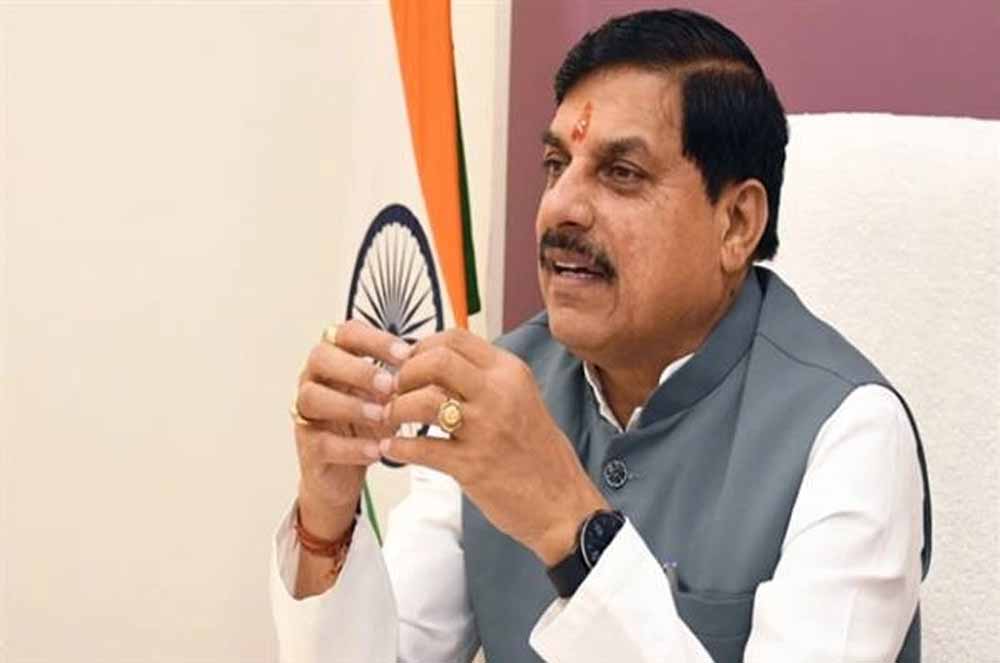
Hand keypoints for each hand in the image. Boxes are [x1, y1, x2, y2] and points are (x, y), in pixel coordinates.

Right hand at [292, 320, 411, 539]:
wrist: (344, 473)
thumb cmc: (365, 427)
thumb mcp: (387, 397)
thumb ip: (401, 379)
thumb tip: (432, 364)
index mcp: (336, 360)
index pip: (345, 333)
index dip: (374, 339)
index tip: (405, 354)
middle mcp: (314, 380)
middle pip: (320, 357)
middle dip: (358, 369)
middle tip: (389, 385)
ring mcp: (305, 412)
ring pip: (311, 397)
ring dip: (350, 405)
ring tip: (381, 415)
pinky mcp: (307, 446)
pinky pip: (320, 441)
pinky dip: (351, 446)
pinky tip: (376, 449)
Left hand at [380, 329, 607, 565]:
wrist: (563, 504)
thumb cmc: (539, 453)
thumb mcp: (521, 398)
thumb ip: (485, 378)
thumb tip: (438, 362)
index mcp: (510, 373)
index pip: (455, 338)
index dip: (421, 346)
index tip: (409, 363)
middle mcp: (499, 394)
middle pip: (436, 360)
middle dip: (406, 373)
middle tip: (397, 390)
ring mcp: (485, 429)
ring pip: (423, 400)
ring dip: (397, 409)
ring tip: (391, 419)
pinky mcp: (471, 466)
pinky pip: (420, 448)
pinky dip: (398, 447)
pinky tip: (392, 449)